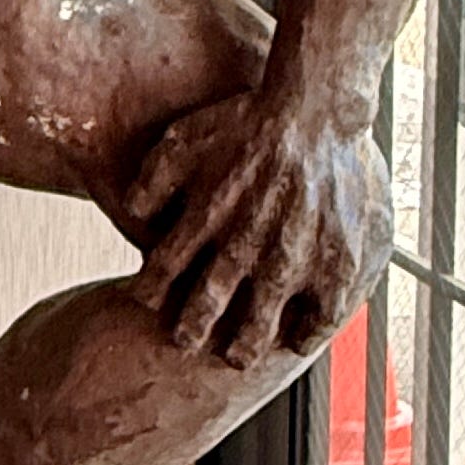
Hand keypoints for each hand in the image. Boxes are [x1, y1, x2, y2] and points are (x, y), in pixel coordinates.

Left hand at [126, 88, 380, 369]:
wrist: (314, 109)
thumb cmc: (245, 120)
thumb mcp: (181, 139)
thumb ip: (151, 179)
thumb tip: (130, 213)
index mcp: (204, 220)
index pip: (163, 274)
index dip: (149, 295)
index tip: (147, 304)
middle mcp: (243, 247)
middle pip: (206, 310)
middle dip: (190, 332)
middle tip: (185, 344)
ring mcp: (290, 259)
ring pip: (259, 325)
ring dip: (244, 346)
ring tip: (237, 356)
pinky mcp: (335, 262)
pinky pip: (320, 318)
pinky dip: (305, 334)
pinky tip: (296, 338)